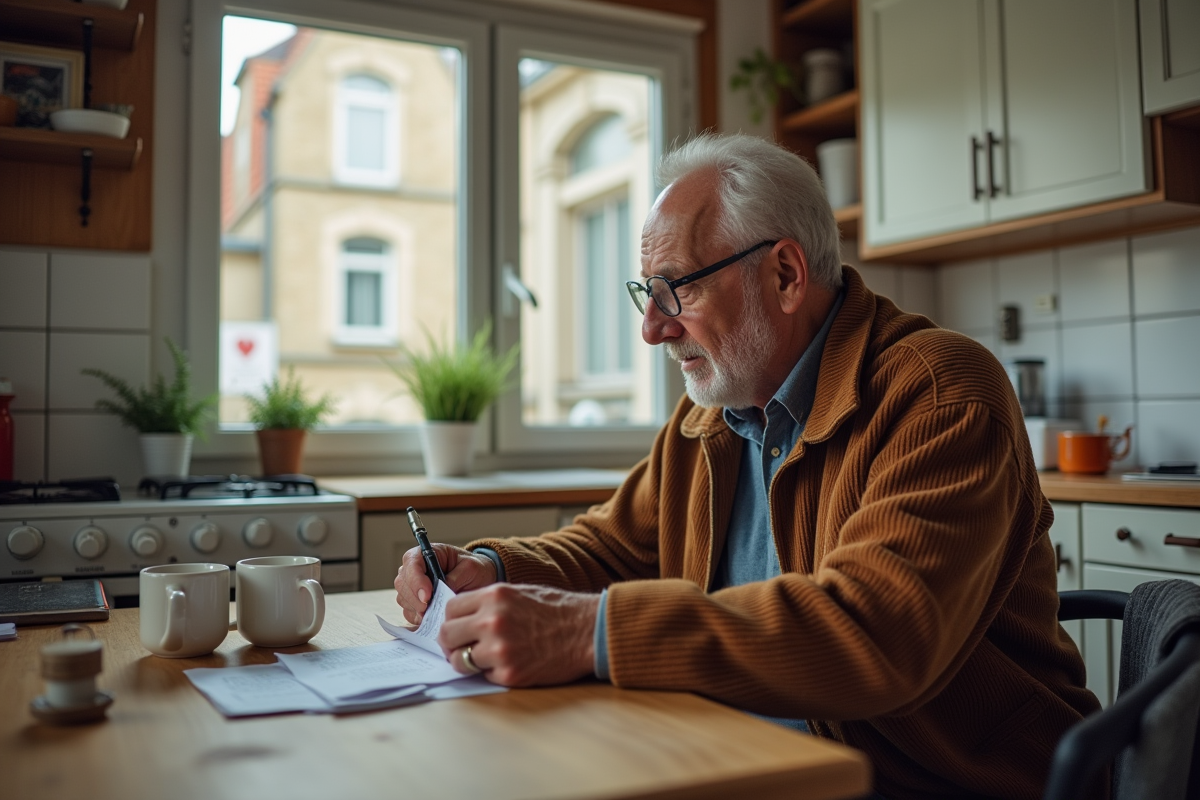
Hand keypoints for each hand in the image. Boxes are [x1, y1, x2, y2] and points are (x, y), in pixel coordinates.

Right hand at [394, 544, 496, 623]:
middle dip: (415, 598)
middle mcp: (414, 569)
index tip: (427, 595)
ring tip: (435, 612)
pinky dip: (418, 618)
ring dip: (417, 609)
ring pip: (403, 599)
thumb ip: (454, 578)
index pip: (412, 563)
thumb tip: (440, 593)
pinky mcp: (414, 603)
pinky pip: (408, 613)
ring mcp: (411, 586)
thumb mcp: (470, 568)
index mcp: (425, 553)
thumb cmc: (472, 568)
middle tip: (430, 608)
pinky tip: (432, 617)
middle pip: (402, 583)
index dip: (416, 580)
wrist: (477, 579)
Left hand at [437, 583, 599, 686]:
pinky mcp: (509, 673)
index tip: (457, 628)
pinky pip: (485, 676)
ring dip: (468, 662)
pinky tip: (510, 663)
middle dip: (452, 644)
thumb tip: (462, 617)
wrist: (587, 631)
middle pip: (447, 636)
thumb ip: (488, 603)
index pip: (450, 610)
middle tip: (461, 648)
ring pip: (460, 661)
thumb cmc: (556, 610)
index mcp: (493, 596)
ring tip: (485, 659)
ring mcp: (499, 649)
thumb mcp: (518, 593)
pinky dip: (493, 673)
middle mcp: (492, 621)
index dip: (451, 620)